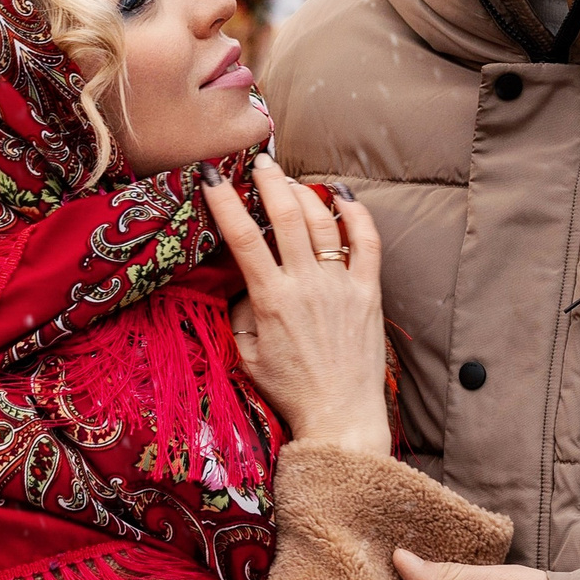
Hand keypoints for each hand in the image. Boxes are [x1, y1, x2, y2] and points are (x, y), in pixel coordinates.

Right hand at [198, 156, 387, 457]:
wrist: (340, 417)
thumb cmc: (290, 391)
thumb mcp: (248, 355)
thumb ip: (242, 312)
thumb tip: (245, 280)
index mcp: (272, 300)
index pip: (243, 237)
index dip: (224, 201)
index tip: (210, 176)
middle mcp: (307, 285)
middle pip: (286, 216)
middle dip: (268, 181)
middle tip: (257, 162)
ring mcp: (341, 286)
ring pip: (323, 221)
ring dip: (303, 192)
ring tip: (289, 181)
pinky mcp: (368, 292)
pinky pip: (367, 242)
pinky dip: (356, 213)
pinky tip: (342, 195)